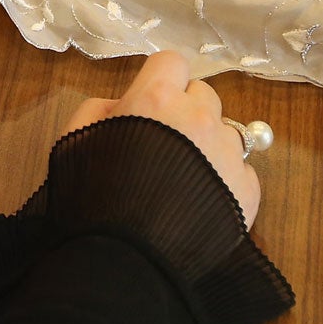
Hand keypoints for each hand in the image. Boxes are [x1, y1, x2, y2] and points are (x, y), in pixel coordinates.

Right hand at [65, 51, 260, 227]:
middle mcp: (199, 118)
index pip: (172, 61)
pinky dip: (225, 182)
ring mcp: (229, 154)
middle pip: (204, 95)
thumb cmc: (91, 199)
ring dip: (208, 147)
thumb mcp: (75, 141)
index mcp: (155, 99)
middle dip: (186, 111)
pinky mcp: (248, 190)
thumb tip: (124, 104)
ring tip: (185, 182)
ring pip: (227, 132)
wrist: (124, 261)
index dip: (161, 81)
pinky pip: (242, 171)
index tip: (150, 103)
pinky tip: (201, 204)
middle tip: (166, 144)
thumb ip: (99, 110)